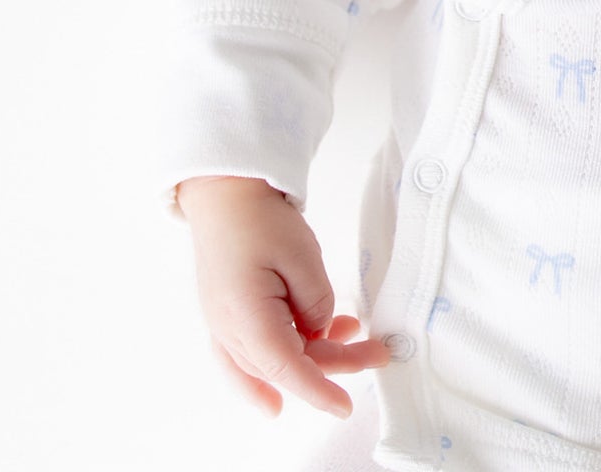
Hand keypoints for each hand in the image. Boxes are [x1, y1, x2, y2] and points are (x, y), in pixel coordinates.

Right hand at [177, 175, 391, 419]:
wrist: (224, 192)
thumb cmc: (259, 219)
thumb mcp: (302, 257)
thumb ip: (317, 303)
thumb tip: (321, 331)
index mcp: (247, 320)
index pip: (290, 370)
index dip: (320, 390)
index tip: (345, 407)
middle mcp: (229, 333)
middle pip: (286, 366)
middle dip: (333, 363)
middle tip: (376, 350)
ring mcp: (224, 328)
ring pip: (270, 364)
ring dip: (311, 358)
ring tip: (350, 334)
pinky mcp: (228, 317)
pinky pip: (248, 359)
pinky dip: (274, 370)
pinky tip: (287, 383)